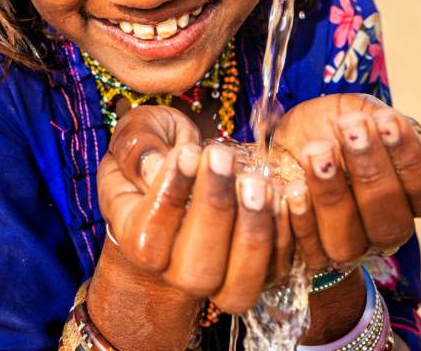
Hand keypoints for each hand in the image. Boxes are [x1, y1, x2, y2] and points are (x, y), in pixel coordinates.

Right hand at [97, 106, 292, 312]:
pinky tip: (284, 193)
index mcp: (135, 238)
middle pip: (195, 272)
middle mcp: (172, 271)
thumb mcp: (137, 135)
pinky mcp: (257, 274)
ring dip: (252, 230)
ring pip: (238, 286)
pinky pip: (275, 270)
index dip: (169, 198)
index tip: (188, 154)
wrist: (185, 174)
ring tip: (256, 181)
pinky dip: (285, 233)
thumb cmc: (157, 151)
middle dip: (214, 211)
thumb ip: (137, 147)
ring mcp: (218, 279)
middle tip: (223, 160)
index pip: (147, 239)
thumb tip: (155, 167)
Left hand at [275, 97, 420, 269]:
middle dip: (371, 171)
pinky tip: (293, 186)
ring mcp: (346, 248)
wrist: (273, 144)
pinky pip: (307, 248)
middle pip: (391, 222)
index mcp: (406, 198)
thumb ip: (383, 125)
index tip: (384, 120)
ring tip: (317, 150)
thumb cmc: (321, 128)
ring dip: (333, 193)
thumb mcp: (350, 112)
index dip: (409, 159)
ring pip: (348, 240)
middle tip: (349, 129)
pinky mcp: (307, 256)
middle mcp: (381, 230)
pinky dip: (301, 217)